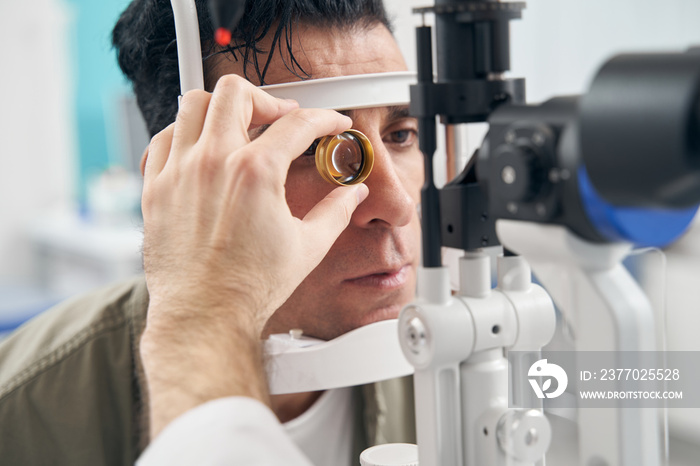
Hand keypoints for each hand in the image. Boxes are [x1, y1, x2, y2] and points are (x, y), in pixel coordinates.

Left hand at [139, 75, 367, 437]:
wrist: (205, 315)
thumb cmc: (251, 287)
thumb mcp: (308, 246)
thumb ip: (337, 212)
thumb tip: (353, 194)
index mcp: (255, 172)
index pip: (298, 123)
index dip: (325, 119)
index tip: (332, 124)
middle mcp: (213, 162)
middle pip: (238, 92)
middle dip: (268, 99)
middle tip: (281, 119)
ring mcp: (179, 171)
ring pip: (194, 104)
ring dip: (223, 107)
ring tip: (239, 125)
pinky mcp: (156, 188)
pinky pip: (162, 138)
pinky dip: (183, 132)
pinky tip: (200, 147)